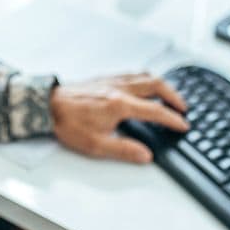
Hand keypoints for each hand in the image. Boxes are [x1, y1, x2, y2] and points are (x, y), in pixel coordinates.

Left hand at [49, 73, 188, 162]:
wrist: (46, 105)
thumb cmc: (67, 123)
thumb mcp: (95, 145)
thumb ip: (124, 150)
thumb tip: (145, 156)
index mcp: (120, 105)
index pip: (155, 111)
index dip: (173, 119)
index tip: (183, 125)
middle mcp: (119, 88)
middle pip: (156, 85)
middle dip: (174, 96)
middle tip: (183, 107)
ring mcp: (111, 80)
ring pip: (145, 76)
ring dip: (162, 85)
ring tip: (170, 95)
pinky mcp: (104, 78)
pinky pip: (132, 73)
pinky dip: (146, 78)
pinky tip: (144, 85)